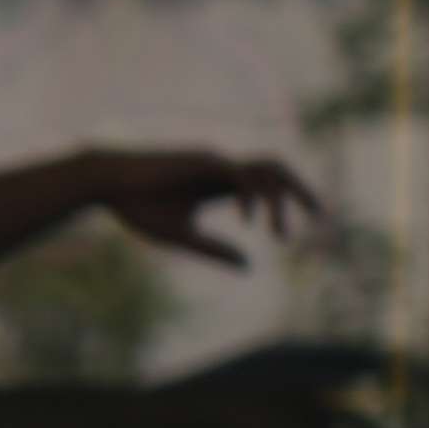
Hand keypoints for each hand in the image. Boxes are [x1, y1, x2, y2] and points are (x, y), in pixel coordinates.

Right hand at [83, 150, 317, 269]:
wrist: (108, 185)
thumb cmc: (139, 208)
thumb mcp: (181, 237)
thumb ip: (215, 250)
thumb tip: (249, 267)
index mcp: (220, 184)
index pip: (266, 184)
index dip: (289, 199)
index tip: (303, 223)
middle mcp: (224, 168)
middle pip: (276, 170)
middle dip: (301, 191)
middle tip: (319, 217)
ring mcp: (216, 161)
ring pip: (264, 171)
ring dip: (280, 200)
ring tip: (281, 233)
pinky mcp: (204, 160)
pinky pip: (239, 176)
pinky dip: (250, 198)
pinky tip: (248, 222)